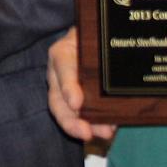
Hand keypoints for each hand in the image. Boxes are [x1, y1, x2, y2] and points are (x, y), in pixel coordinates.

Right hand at [45, 28, 113, 142]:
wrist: (99, 37)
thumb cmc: (93, 34)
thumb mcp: (89, 34)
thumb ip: (93, 43)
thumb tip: (105, 54)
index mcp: (61, 54)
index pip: (63, 69)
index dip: (68, 88)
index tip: (76, 104)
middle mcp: (60, 75)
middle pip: (57, 102)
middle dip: (70, 121)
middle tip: (86, 133)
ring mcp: (68, 90)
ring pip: (68, 113)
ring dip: (86, 127)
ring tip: (105, 133)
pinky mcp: (82, 101)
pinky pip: (84, 117)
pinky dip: (96, 125)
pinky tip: (109, 129)